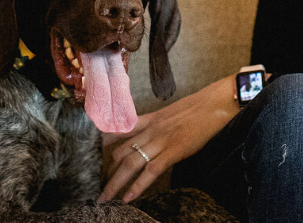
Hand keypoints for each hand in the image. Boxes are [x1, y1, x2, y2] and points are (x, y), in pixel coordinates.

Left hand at [96, 76, 238, 201]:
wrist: (215, 103)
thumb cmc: (197, 110)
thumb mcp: (169, 116)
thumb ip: (155, 127)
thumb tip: (148, 139)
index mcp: (147, 121)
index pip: (116, 133)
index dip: (100, 147)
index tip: (87, 158)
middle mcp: (149, 130)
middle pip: (118, 153)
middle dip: (105, 172)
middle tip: (95, 188)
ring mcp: (160, 140)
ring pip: (130, 164)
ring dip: (115, 184)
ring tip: (104, 199)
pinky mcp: (174, 150)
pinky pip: (151, 170)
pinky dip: (139, 185)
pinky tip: (129, 197)